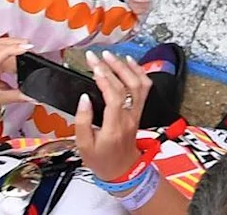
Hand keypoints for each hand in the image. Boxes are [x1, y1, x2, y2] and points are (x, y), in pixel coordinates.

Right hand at [75, 51, 158, 181]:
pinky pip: (145, 88)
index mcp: (114, 128)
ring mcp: (137, 113)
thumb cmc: (102, 160)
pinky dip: (138, 72)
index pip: (115, 98)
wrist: (123, 170)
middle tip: (96, 56)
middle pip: (126, 87)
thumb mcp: (84, 146)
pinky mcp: (139, 110)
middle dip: (110, 68)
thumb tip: (83, 99)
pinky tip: (128, 62)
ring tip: (111, 56)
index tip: (93, 66)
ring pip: (139, 84)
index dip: (105, 80)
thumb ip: (82, 122)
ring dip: (125, 67)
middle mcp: (129, 118)